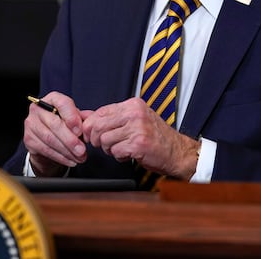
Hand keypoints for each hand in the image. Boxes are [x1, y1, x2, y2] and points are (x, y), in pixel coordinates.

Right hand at [23, 91, 86, 176]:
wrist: (48, 138)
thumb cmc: (64, 124)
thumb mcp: (76, 118)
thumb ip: (84, 118)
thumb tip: (92, 122)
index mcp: (52, 98)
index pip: (62, 104)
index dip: (72, 117)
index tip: (80, 131)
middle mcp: (38, 109)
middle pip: (55, 124)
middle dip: (70, 140)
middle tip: (82, 150)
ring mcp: (31, 124)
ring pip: (50, 139)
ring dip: (67, 151)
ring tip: (79, 157)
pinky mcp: (28, 139)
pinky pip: (46, 150)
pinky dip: (60, 157)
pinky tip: (71, 160)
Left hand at [82, 97, 199, 179]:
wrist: (177, 152)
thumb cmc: (155, 137)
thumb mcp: (133, 120)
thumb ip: (109, 117)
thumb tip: (83, 115)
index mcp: (132, 105)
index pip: (100, 112)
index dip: (91, 125)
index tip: (91, 134)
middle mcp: (135, 113)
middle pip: (99, 126)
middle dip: (96, 139)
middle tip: (104, 145)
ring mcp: (137, 128)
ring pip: (105, 140)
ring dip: (109, 149)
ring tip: (121, 149)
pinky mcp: (138, 144)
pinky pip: (116, 152)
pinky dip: (119, 156)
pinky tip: (129, 154)